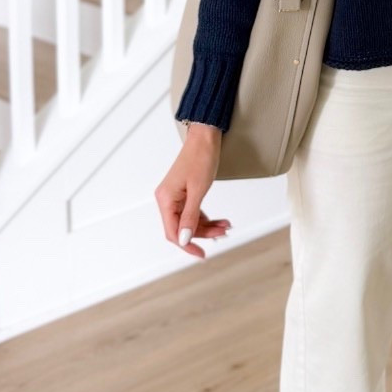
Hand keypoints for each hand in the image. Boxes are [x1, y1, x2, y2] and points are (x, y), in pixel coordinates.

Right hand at [154, 127, 230, 259]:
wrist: (206, 137)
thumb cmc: (201, 158)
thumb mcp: (198, 191)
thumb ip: (191, 217)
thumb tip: (184, 239)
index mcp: (165, 199)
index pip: (172, 232)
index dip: (187, 245)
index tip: (201, 254)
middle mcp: (167, 199)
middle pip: (183, 227)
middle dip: (203, 233)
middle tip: (223, 234)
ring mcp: (176, 196)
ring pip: (190, 221)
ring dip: (207, 226)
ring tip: (225, 226)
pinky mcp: (185, 193)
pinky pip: (193, 211)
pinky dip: (206, 217)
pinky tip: (220, 220)